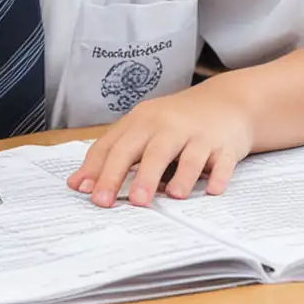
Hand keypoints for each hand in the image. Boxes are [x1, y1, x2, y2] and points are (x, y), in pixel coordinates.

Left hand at [67, 83, 254, 207]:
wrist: (225, 102)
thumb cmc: (176, 123)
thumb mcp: (142, 130)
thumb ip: (112, 154)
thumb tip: (78, 183)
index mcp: (143, 122)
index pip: (116, 146)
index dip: (99, 169)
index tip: (85, 192)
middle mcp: (169, 126)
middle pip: (150, 151)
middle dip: (133, 176)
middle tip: (117, 201)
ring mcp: (198, 135)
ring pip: (188, 156)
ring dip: (180, 176)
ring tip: (170, 197)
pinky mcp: (224, 145)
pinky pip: (222, 162)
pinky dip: (218, 176)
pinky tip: (212, 190)